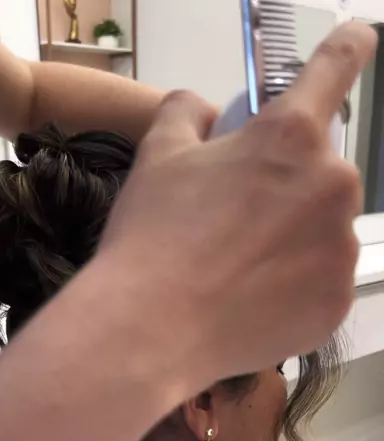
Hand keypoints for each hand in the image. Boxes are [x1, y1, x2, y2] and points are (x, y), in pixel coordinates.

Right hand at [98, 22, 376, 392]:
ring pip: (324, 228)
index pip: (336, 66)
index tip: (357, 42)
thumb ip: (189, 111)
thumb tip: (206, 111)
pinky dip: (296, 286)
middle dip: (288, 184)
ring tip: (239, 266)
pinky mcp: (336, 302)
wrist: (151, 332)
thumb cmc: (154, 240)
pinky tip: (253, 296)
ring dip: (294, 237)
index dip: (346, 48)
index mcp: (291, 136)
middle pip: (322, 169)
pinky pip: (323, 281)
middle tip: (238, 216)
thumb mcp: (158, 153)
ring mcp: (339, 249)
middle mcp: (332, 186)